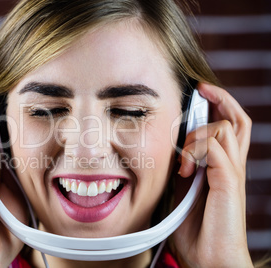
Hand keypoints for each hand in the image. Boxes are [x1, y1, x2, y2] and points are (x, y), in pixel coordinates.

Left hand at [173, 83, 252, 266]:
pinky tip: (185, 169)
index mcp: (220, 167)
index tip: (198, 92)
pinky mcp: (229, 183)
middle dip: (221, 98)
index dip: (218, 105)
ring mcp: (231, 173)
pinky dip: (196, 151)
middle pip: (238, 120)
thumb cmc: (196, 230)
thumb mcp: (183, 191)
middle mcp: (231, 166)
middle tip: (202, 89)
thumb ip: (184, 170)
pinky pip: (216, 149)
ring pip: (225, 129)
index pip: (228, 127)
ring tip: (183, 158)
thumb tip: (173, 150)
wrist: (210, 259)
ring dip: (198, 133)